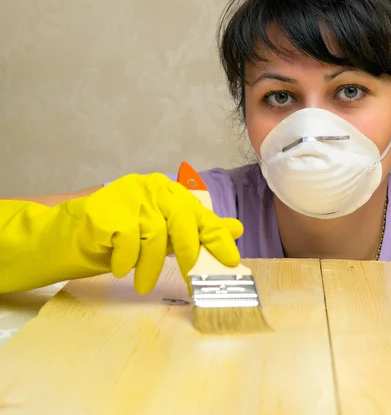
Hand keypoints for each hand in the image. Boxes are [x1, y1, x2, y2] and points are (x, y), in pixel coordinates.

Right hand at [0, 173, 242, 293]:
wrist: (71, 237)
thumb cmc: (122, 237)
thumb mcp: (165, 236)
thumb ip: (197, 230)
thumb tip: (236, 229)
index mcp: (170, 192)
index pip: (199, 213)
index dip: (216, 236)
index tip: (231, 260)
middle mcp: (152, 188)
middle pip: (181, 218)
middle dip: (190, 252)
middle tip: (191, 279)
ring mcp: (129, 195)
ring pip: (155, 233)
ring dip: (149, 266)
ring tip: (142, 284)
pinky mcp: (107, 209)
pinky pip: (128, 240)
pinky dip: (127, 260)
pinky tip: (119, 268)